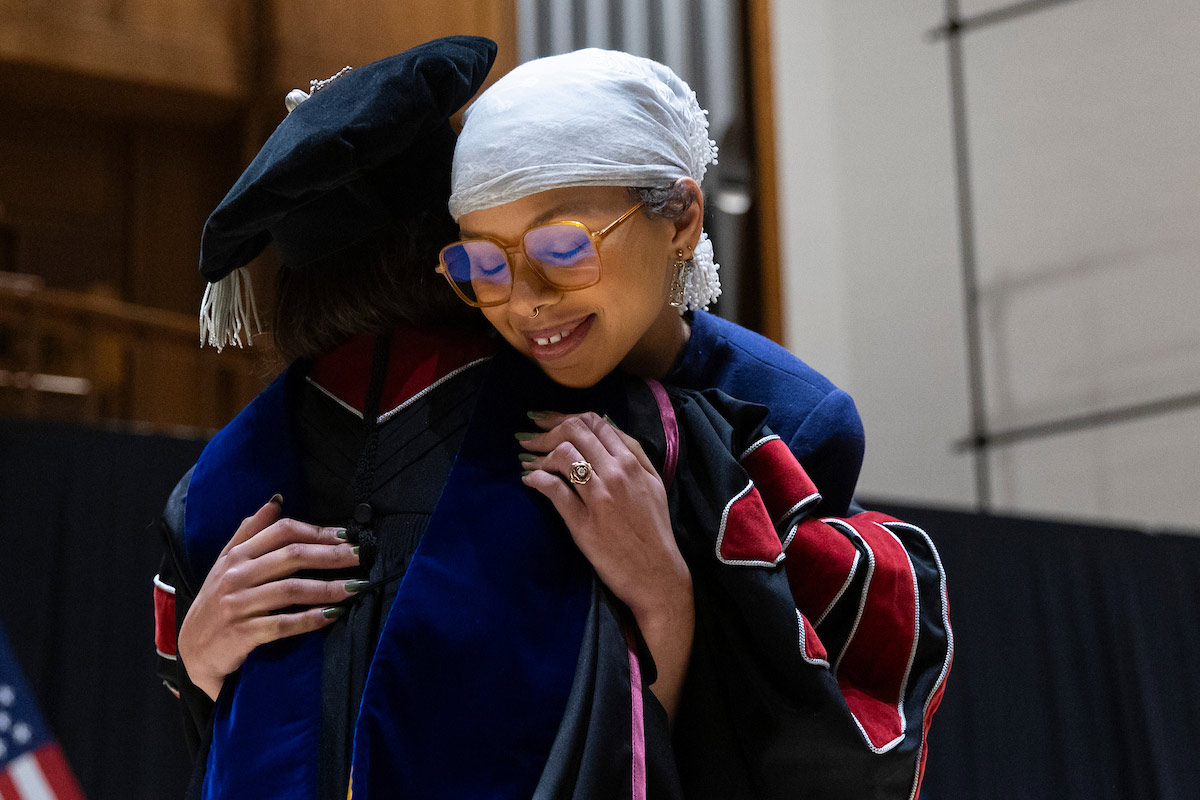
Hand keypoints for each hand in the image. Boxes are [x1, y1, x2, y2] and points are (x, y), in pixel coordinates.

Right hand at [176, 496, 360, 700]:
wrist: (192, 651)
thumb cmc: (216, 602)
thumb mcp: (225, 563)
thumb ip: (249, 531)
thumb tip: (277, 501)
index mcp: (236, 555)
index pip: (282, 532)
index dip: (318, 531)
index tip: (347, 535)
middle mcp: (236, 575)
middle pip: (292, 556)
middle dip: (331, 554)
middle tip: (361, 556)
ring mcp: (238, 605)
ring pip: (291, 589)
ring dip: (328, 588)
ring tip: (356, 586)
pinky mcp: (242, 633)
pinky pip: (283, 624)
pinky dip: (310, 619)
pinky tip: (333, 615)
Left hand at [518, 411, 693, 720]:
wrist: (656, 573)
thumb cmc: (653, 530)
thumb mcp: (652, 484)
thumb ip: (633, 454)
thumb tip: (605, 427)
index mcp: (634, 461)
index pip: (595, 422)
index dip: (565, 417)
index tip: (547, 420)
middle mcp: (616, 472)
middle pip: (574, 432)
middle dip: (546, 430)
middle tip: (530, 437)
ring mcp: (598, 495)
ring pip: (562, 456)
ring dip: (538, 453)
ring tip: (527, 460)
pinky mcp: (582, 520)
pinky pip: (553, 489)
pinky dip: (536, 478)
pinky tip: (529, 479)